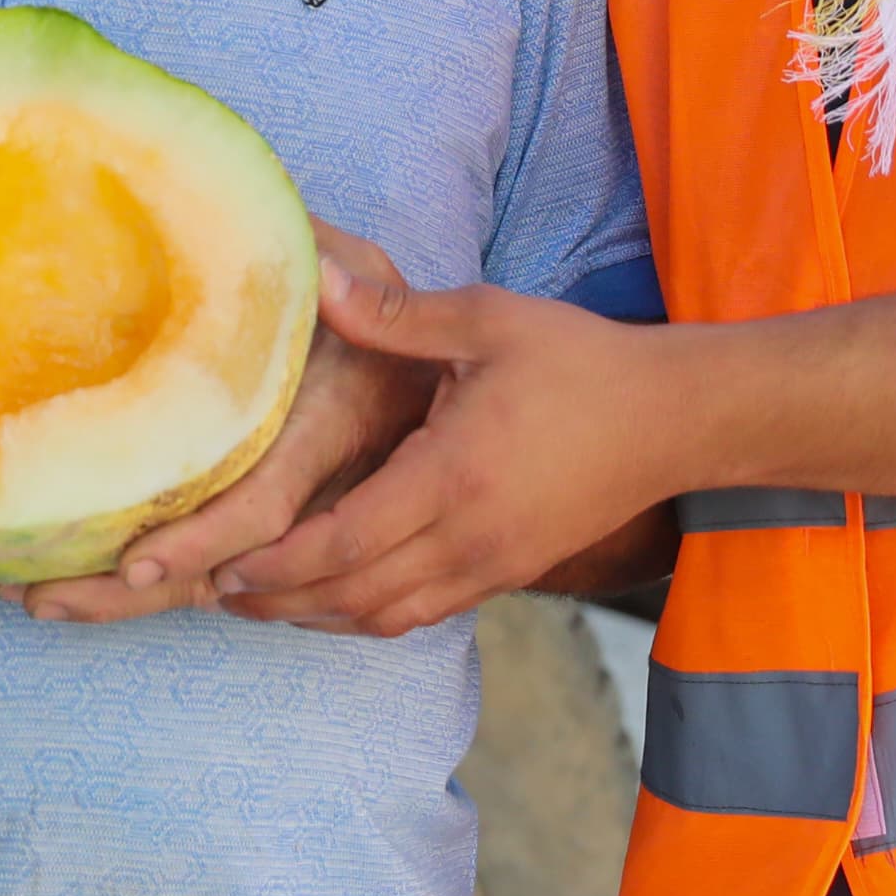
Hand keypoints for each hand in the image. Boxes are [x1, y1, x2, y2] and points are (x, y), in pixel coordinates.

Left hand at [199, 239, 687, 636]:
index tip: (220, 563)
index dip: (275, 563)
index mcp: (452, 477)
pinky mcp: (512, 573)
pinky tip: (334, 597)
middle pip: (352, 595)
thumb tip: (316, 278)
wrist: (679, 419)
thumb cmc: (584, 363)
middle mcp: (469, 538)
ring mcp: (493, 566)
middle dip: (278, 600)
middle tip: (216, 592)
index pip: (342, 543)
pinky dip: (369, 613)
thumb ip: (394, 313)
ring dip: (318, 616)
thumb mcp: (488, 321)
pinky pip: (425, 611)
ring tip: (260, 603)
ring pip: (387, 615)